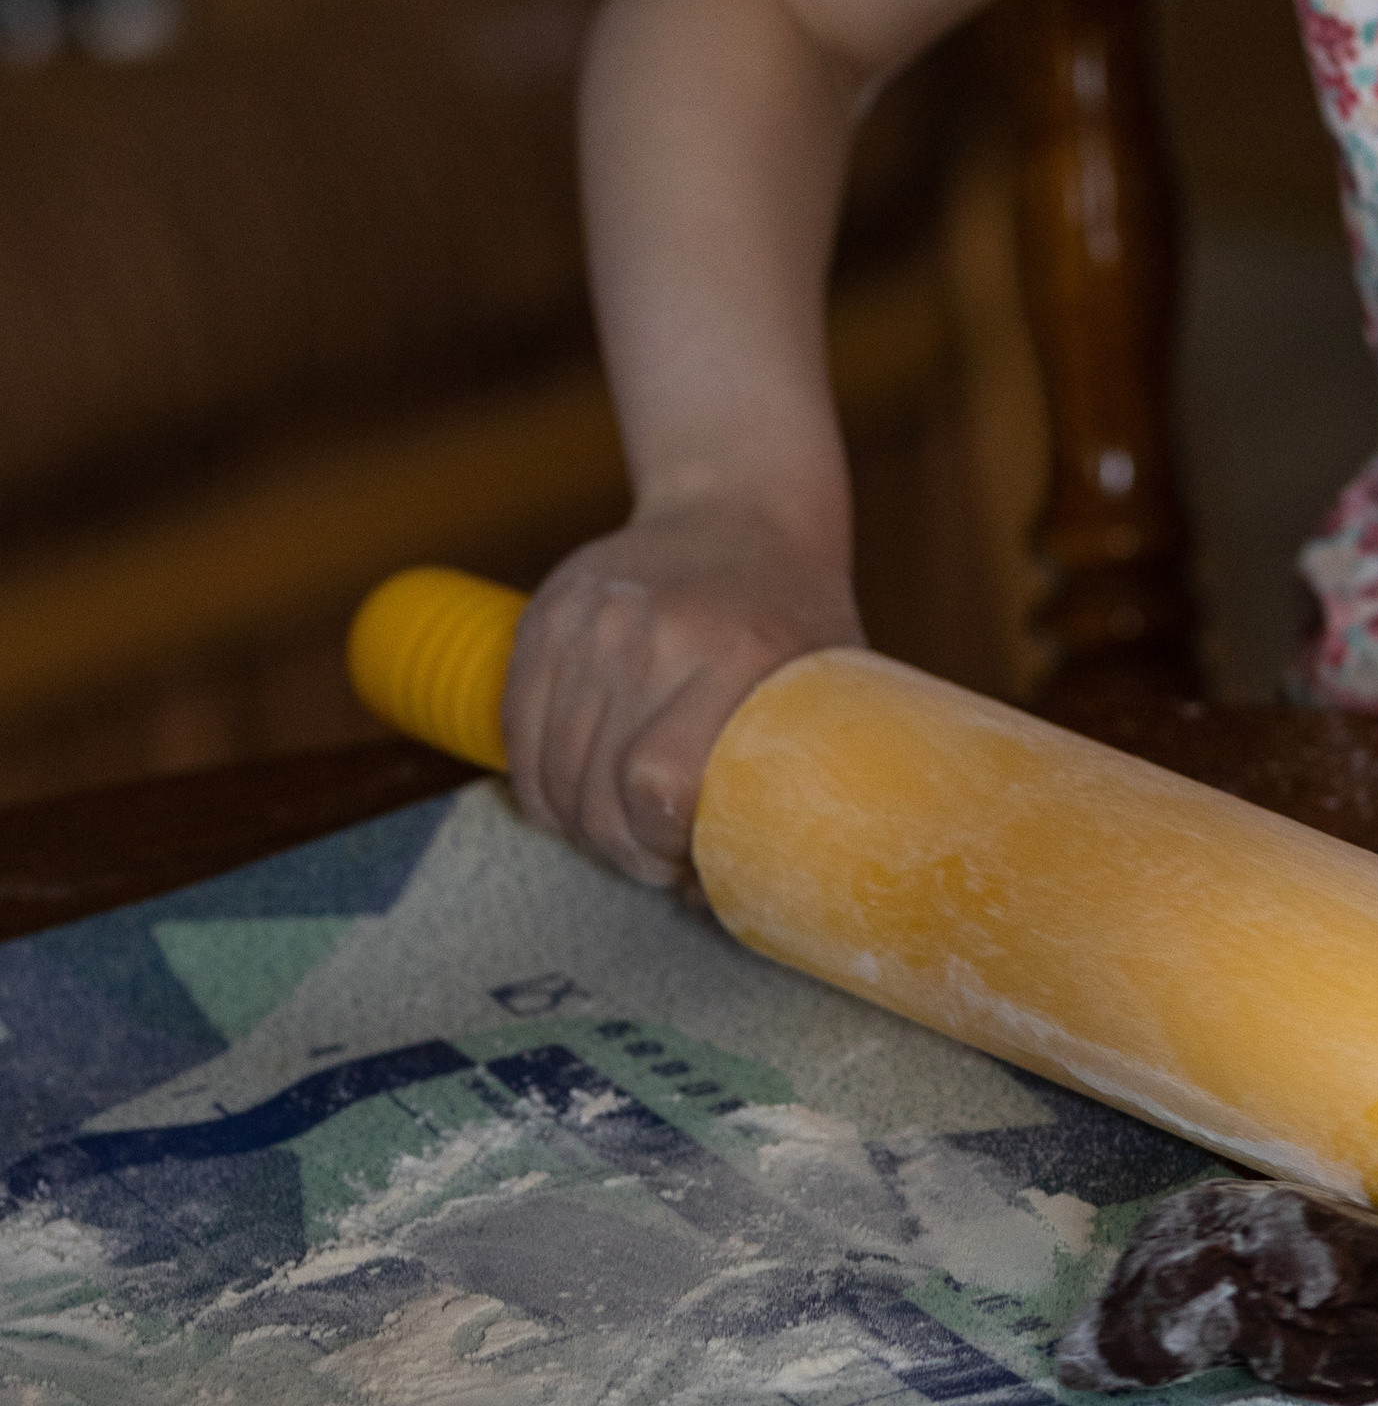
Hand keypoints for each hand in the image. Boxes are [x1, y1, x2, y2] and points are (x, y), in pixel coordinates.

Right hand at [503, 500, 858, 886]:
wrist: (739, 507)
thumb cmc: (796, 619)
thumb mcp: (829, 685)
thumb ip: (802, 780)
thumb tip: (752, 898)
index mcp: (733, 651)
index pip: (660, 784)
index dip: (663, 846)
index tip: (690, 864)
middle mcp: (651, 631)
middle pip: (598, 790)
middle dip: (621, 851)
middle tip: (656, 864)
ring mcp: (590, 618)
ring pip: (549, 772)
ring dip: (578, 827)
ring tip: (621, 834)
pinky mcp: (546, 613)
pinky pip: (518, 732)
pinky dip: (539, 784)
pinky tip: (576, 798)